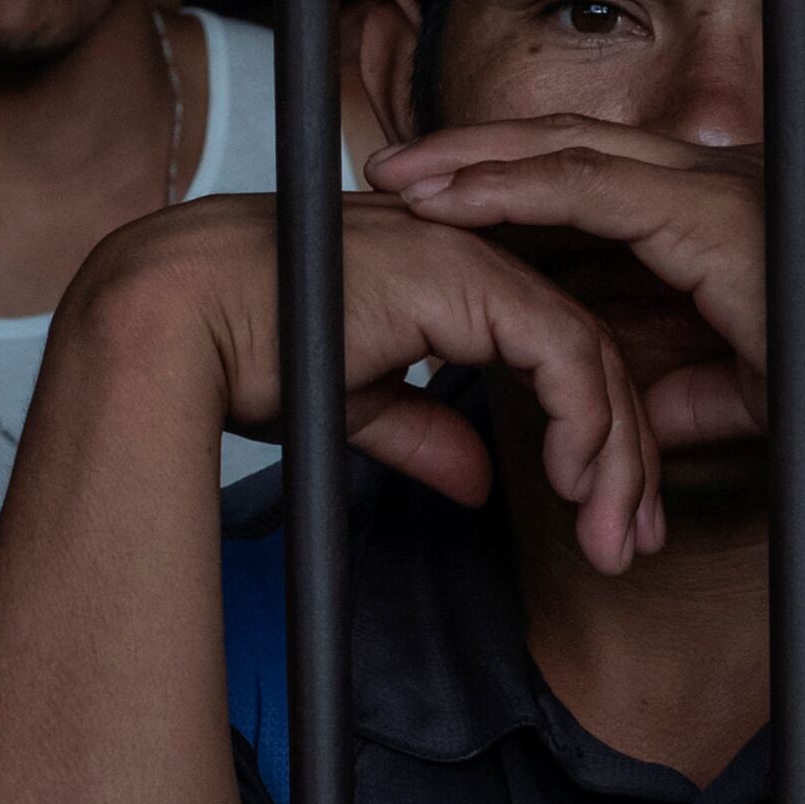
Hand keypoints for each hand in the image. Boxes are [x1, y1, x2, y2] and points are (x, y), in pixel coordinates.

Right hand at [78, 192, 664, 566]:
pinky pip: (560, 349)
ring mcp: (473, 258)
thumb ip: (424, 433)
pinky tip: (575, 484)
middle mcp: (474, 258)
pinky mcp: (465, 277)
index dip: (594, 444)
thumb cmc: (236, 350)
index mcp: (452, 281)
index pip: (558, 359)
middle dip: (623, 461)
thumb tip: (478, 481)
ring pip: (590, 356)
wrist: (173, 324)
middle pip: (590, 358)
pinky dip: (580, 421)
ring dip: (613, 456)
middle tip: (632, 545)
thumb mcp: (354, 405)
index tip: (607, 522)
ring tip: (614, 537)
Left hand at [362, 117, 804, 460]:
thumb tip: (641, 421)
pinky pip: (584, 188)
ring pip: (567, 153)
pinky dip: (507, 188)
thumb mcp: (765, 391)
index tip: (457, 209)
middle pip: (575, 149)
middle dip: (479, 156)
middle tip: (397, 169)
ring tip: (395, 174)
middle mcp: (724, 186)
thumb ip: (701, 396)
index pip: (609, 186)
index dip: (527, 191)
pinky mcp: (708, 215)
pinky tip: (446, 198)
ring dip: (472, 162)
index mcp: (738, 218)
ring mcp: (717, 190)